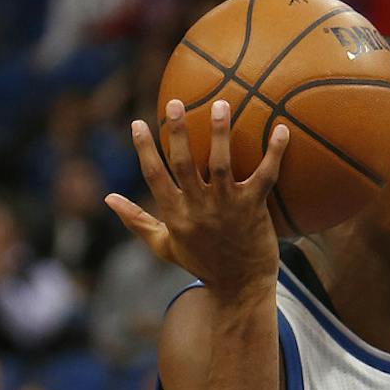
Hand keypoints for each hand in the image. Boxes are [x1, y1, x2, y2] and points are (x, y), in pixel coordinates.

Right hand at [108, 99, 285, 303]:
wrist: (240, 287)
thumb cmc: (202, 263)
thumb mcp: (164, 245)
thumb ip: (136, 220)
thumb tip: (108, 199)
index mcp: (175, 214)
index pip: (153, 176)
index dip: (144, 148)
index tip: (138, 122)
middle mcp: (198, 208)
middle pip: (184, 163)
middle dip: (178, 131)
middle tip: (174, 102)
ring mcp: (226, 207)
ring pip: (221, 164)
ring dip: (220, 133)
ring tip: (220, 104)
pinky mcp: (253, 209)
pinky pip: (265, 176)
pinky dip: (274, 153)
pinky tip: (282, 129)